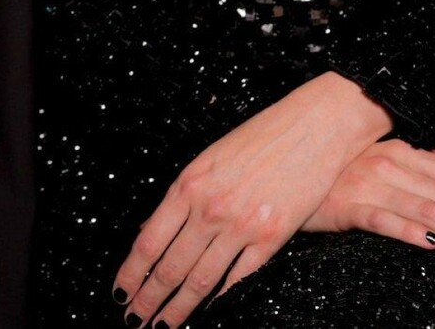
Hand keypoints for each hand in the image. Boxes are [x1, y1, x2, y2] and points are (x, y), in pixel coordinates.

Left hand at [113, 73, 391, 327]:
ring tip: (165, 325)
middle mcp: (210, 208)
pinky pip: (240, 277)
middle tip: (135, 320)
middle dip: (149, 298)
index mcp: (188, 185)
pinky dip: (221, 297)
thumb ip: (182, 197)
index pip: (149, 241)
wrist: (314, 124)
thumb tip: (150, 230)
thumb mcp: (208, 160)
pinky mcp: (272, 237)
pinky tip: (209, 309)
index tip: (120, 293)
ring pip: (202, 280)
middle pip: (170, 267)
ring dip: (179, 307)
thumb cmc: (259, 137)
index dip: (131, 273)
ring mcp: (241, 225)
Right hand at [303, 124, 434, 270]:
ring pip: (429, 211)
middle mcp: (390, 163)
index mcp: (405, 151)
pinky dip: (410, 230)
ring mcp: (368, 184)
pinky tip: (433, 245)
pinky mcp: (346, 206)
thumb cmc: (344, 174)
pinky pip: (384, 219)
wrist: (291, 180)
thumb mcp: (392, 158)